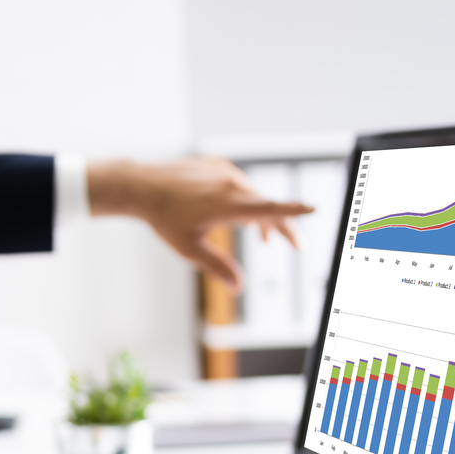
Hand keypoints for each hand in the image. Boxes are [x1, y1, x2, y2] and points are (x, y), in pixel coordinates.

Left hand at [87, 156, 312, 291]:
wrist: (142, 186)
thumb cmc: (165, 218)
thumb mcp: (190, 248)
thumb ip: (217, 267)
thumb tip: (239, 288)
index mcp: (226, 204)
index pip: (267, 208)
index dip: (291, 211)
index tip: (312, 208)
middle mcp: (230, 184)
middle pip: (267, 205)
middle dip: (282, 226)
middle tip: (295, 246)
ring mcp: (225, 172)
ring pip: (254, 195)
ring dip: (262, 216)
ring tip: (264, 240)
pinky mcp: (219, 165)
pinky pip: (241, 185)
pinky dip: (246, 201)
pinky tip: (240, 217)